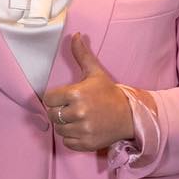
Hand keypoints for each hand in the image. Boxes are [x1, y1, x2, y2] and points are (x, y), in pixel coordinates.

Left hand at [41, 33, 137, 151]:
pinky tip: (82, 128)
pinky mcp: (87, 143)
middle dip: (59, 111)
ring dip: (65, 125)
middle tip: (72, 108)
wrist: (130, 115)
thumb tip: (75, 35)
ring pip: (59, 129)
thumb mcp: (95, 73)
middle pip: (52, 115)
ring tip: (78, 118)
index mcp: (76, 93)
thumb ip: (82, 55)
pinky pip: (67, 142)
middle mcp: (78, 112)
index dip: (55, 98)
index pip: (48, 99)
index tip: (64, 98)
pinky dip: (72, 137)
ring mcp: (83, 129)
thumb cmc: (109, 93)